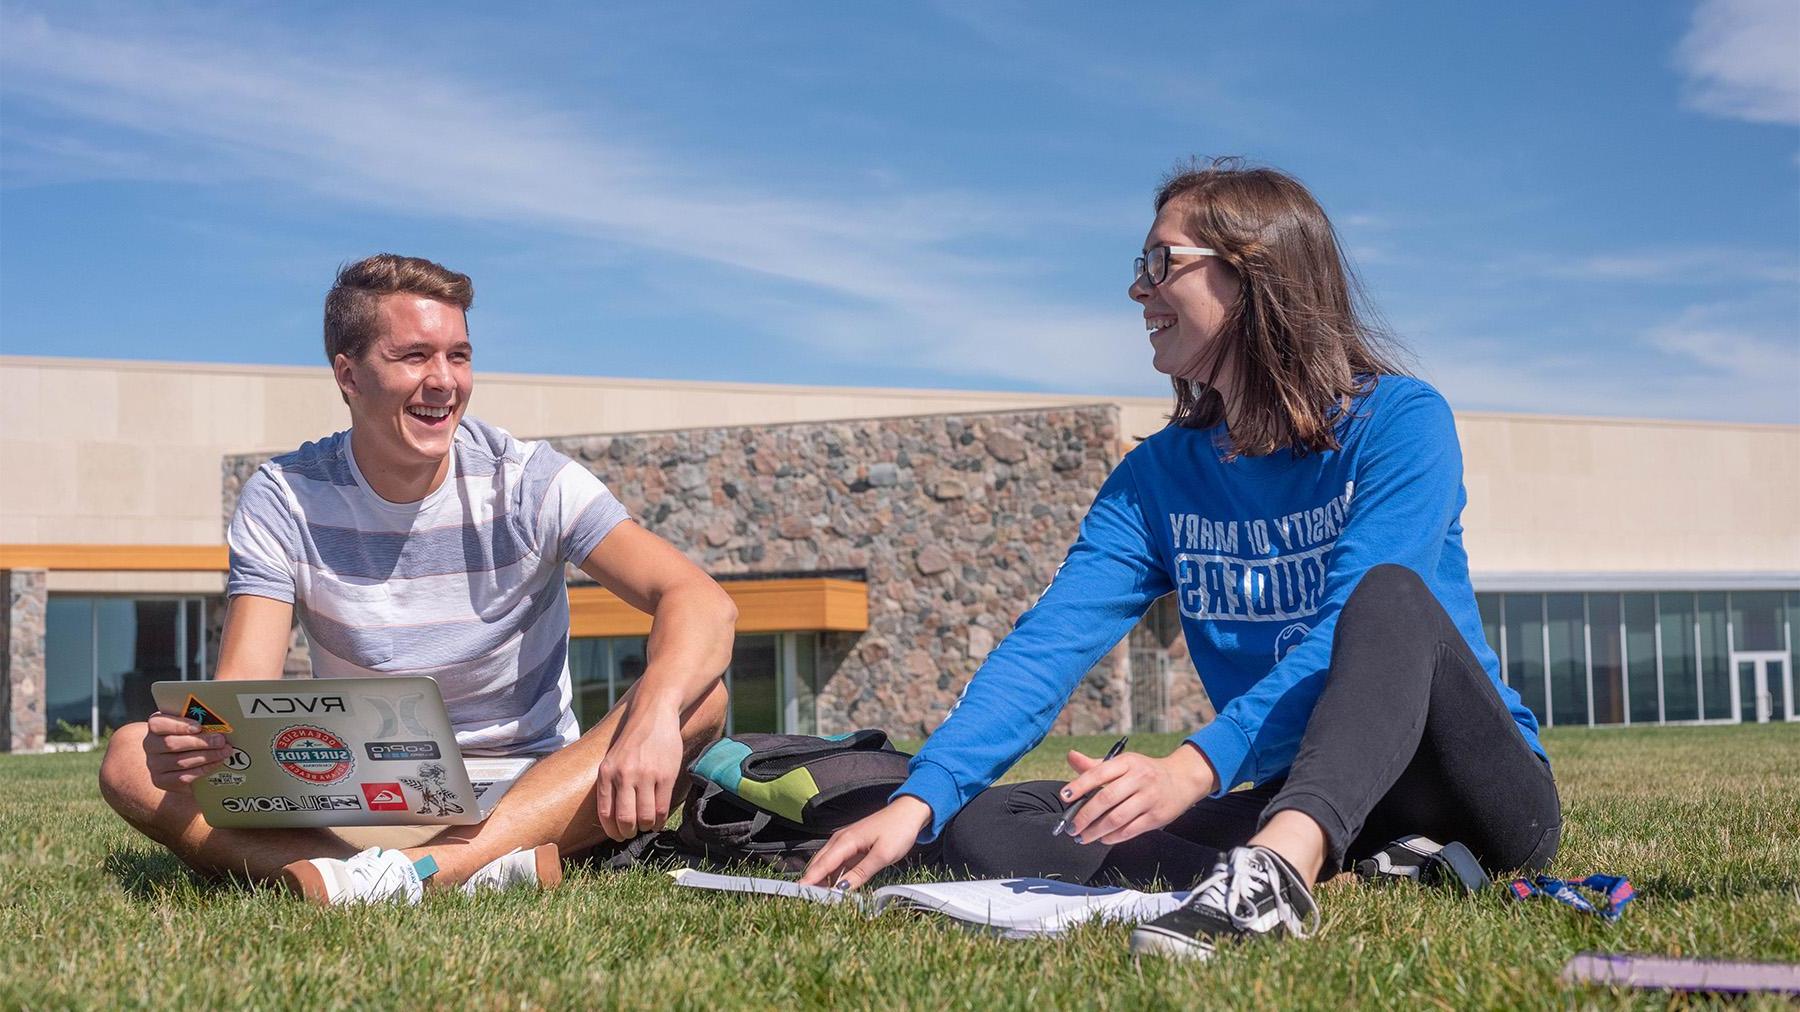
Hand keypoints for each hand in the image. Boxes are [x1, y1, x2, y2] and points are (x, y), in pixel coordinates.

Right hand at [143, 711, 234, 793]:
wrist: (177, 760)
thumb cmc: (188, 736)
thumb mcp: (190, 725)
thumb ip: (198, 720)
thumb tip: (220, 721)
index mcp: (155, 726)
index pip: (158, 724)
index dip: (179, 725)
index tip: (199, 727)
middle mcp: (150, 745)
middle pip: (172, 744)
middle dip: (200, 742)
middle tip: (220, 740)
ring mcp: (154, 764)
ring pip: (180, 762)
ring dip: (206, 756)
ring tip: (224, 752)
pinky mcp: (161, 780)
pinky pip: (183, 777)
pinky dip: (203, 770)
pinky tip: (216, 763)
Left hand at [595, 702, 685, 841]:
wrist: (654, 715)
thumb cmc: (633, 741)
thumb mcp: (612, 759)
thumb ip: (610, 784)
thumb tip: (612, 817)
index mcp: (607, 773)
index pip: (606, 813)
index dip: (612, 830)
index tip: (618, 835)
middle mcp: (624, 775)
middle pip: (625, 819)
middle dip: (628, 832)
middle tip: (633, 833)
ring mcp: (646, 775)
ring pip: (645, 817)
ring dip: (646, 827)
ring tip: (647, 825)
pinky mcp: (666, 775)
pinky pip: (662, 808)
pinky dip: (660, 820)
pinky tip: (659, 819)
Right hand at [798, 796, 932, 889]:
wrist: (910, 812)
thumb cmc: (898, 830)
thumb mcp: (882, 855)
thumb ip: (861, 873)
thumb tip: (842, 888)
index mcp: (845, 841)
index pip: (822, 865)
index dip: (809, 880)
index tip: (798, 894)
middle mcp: (840, 840)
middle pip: (819, 864)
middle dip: (811, 881)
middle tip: (805, 900)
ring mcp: (846, 842)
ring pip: (827, 863)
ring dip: (821, 879)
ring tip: (817, 897)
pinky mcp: (853, 845)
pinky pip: (837, 862)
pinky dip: (833, 874)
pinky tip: (834, 886)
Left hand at [1059, 743, 1217, 845]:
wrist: (1182, 779)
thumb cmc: (1145, 772)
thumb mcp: (1123, 763)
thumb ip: (1095, 765)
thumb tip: (1071, 757)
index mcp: (1127, 762)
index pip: (1099, 772)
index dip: (1080, 785)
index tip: (1065, 797)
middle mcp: (1139, 778)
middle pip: (1106, 798)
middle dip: (1085, 815)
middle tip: (1071, 826)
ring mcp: (1149, 798)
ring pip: (1117, 818)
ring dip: (1096, 831)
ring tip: (1082, 836)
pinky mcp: (1156, 817)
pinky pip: (1130, 830)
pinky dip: (1112, 837)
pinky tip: (1102, 838)